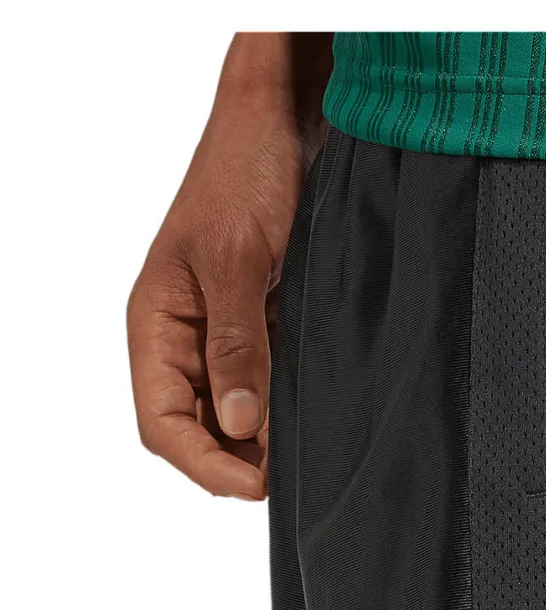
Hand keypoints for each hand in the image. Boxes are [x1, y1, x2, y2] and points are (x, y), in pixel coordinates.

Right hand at [127, 34, 329, 498]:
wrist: (287, 122)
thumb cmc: (247, 173)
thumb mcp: (237, 260)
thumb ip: (237, 343)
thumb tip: (239, 421)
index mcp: (156, 325)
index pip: (162, 423)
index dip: (205, 464)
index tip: (257, 487)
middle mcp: (186, 339)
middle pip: (201, 431)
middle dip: (241, 462)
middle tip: (296, 480)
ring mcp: (228, 337)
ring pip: (241, 416)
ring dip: (271, 441)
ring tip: (315, 456)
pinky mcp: (268, 329)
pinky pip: (275, 386)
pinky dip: (294, 409)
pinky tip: (324, 421)